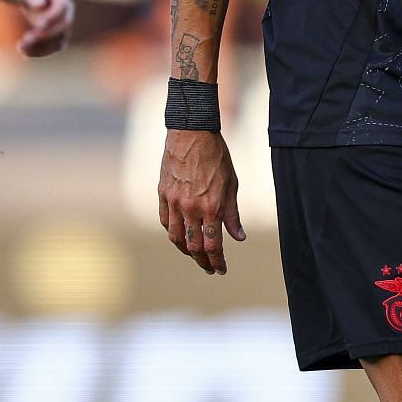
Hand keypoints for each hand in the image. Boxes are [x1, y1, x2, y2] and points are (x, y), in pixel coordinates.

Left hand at [10, 0, 72, 56]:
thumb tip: (39, 5)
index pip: (61, 6)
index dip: (52, 17)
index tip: (38, 25)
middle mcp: (67, 10)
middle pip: (63, 25)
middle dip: (45, 35)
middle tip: (24, 40)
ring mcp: (64, 24)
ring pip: (60, 40)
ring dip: (41, 47)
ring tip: (21, 48)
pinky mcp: (58, 35)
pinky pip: (54, 47)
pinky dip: (40, 51)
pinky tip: (24, 52)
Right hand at [158, 128, 245, 274]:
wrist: (191, 132)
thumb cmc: (216, 156)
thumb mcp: (232, 184)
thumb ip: (233, 214)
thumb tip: (238, 237)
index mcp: (211, 207)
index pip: (213, 245)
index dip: (217, 261)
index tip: (221, 269)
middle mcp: (191, 208)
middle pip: (194, 247)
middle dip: (203, 261)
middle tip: (209, 267)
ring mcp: (174, 202)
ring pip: (176, 238)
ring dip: (186, 251)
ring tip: (194, 255)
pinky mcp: (163, 194)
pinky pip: (164, 221)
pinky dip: (172, 233)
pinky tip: (179, 236)